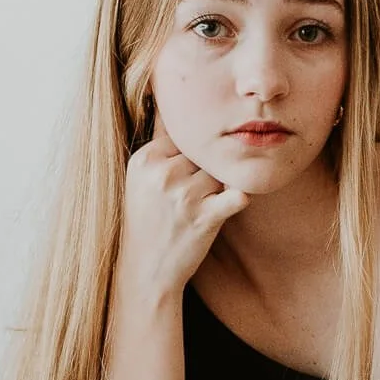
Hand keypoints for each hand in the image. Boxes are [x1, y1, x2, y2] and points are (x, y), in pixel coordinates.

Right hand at [121, 129, 246, 300]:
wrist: (143, 273)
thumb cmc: (144, 223)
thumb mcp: (140, 179)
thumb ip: (161, 147)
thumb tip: (173, 107)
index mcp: (145, 159)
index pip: (186, 139)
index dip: (189, 158)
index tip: (182, 176)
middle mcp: (163, 173)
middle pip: (204, 155)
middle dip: (204, 172)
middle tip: (192, 196)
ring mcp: (185, 195)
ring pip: (221, 173)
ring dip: (218, 188)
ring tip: (201, 207)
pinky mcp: (206, 217)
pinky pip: (238, 194)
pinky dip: (239, 198)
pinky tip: (232, 204)